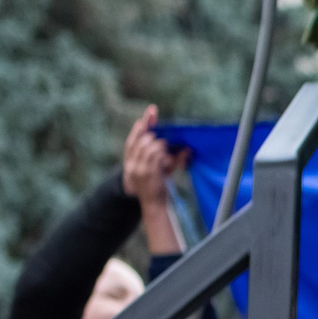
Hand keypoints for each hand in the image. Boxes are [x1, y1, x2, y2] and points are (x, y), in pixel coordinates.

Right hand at [120, 107, 185, 253]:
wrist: (154, 205)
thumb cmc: (158, 187)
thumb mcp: (163, 170)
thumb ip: (171, 158)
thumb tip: (187, 148)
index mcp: (130, 162)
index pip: (133, 140)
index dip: (141, 126)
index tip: (150, 113)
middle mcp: (131, 164)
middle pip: (140, 139)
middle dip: (152, 132)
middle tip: (164, 138)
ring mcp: (138, 167)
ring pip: (149, 145)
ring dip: (161, 144)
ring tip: (166, 150)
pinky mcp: (147, 172)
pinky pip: (156, 155)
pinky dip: (163, 153)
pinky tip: (167, 157)